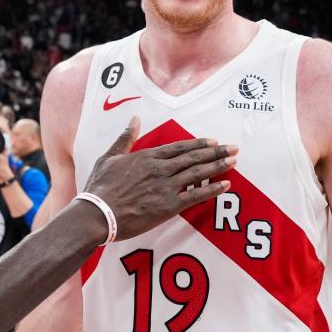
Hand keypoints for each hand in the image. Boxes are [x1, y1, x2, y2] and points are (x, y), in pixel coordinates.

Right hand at [81, 117, 235, 241]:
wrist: (97, 213)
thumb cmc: (100, 187)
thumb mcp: (109, 157)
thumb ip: (125, 138)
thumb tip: (134, 119)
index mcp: (147, 157)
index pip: (179, 147)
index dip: (198, 144)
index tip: (213, 141)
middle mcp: (160, 169)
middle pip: (193, 158)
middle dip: (215, 152)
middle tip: (233, 148)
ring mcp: (166, 187)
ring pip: (198, 174)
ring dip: (218, 166)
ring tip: (233, 161)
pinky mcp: (168, 206)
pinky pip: (196, 196)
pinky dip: (212, 190)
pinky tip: (225, 185)